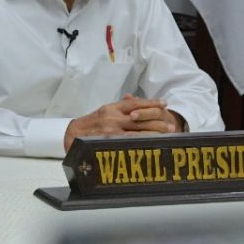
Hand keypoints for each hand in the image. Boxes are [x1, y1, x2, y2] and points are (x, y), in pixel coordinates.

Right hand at [64, 95, 182, 150]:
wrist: (73, 135)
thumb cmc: (91, 123)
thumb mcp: (105, 111)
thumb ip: (121, 106)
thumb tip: (134, 99)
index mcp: (112, 108)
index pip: (135, 103)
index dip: (151, 103)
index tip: (164, 103)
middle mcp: (112, 117)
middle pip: (139, 118)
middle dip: (156, 121)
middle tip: (170, 124)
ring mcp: (110, 130)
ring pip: (136, 131)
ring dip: (153, 133)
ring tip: (166, 135)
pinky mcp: (108, 142)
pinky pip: (128, 142)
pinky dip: (141, 142)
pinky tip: (151, 143)